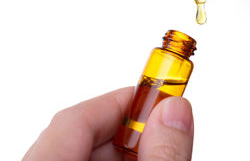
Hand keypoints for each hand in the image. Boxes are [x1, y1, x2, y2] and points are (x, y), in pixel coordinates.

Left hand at [23, 87, 193, 160]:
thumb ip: (160, 156)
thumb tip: (175, 112)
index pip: (74, 120)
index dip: (122, 101)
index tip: (157, 95)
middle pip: (81, 136)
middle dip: (131, 131)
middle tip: (164, 133)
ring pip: (85, 155)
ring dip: (126, 153)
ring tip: (156, 156)